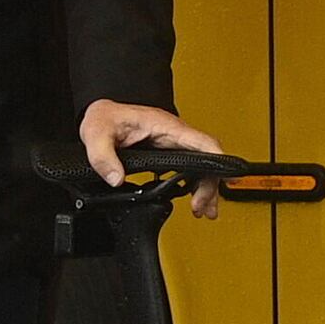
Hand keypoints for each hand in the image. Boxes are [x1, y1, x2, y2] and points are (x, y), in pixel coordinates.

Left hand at [81, 100, 230, 218]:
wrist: (102, 113)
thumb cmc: (105, 117)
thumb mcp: (96, 134)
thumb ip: (103, 157)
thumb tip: (116, 179)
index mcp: (165, 127)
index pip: (202, 142)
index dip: (218, 159)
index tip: (228, 176)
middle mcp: (175, 135)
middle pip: (207, 159)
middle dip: (209, 185)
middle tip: (200, 207)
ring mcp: (174, 143)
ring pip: (202, 165)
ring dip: (205, 187)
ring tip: (204, 210)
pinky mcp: (169, 152)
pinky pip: (190, 167)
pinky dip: (194, 184)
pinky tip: (191, 198)